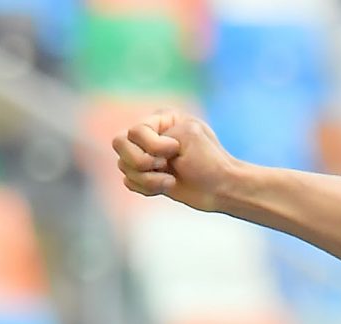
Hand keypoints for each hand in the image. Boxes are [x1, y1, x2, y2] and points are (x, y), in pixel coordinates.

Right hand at [112, 110, 241, 212]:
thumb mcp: (189, 135)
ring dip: (147, 178)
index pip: (135, 131)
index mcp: (161, 119)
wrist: (221, 188)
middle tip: (163, 166)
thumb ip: (158, 134)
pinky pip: (129, 182)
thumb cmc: (210, 160)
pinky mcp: (146, 177)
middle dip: (139, 161)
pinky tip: (167, 186)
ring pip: (123, 166)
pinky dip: (146, 188)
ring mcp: (146, 156)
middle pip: (119, 144)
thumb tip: (130, 141)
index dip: (153, 145)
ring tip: (170, 181)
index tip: (175, 150)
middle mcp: (149, 135)